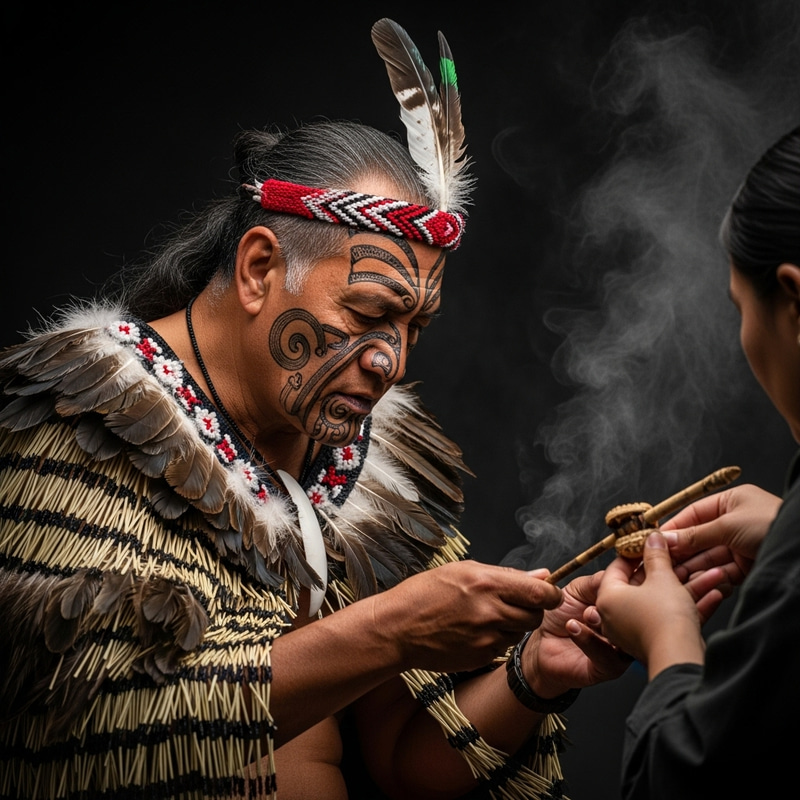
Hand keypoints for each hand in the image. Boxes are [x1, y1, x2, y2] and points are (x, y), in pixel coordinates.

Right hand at [370, 560, 562, 673]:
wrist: (398, 628)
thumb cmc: (425, 594)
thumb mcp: (463, 570)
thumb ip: (506, 575)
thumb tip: (542, 576)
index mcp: (487, 583)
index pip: (541, 593)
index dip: (551, 594)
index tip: (548, 593)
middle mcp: (490, 612)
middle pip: (536, 615)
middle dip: (532, 609)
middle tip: (515, 602)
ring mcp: (487, 638)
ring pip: (520, 632)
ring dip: (514, 624)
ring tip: (488, 614)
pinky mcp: (481, 656)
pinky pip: (503, 647)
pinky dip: (497, 638)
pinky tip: (475, 629)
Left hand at [521, 571, 631, 696]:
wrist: (541, 645)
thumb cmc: (560, 615)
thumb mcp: (577, 590)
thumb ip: (597, 582)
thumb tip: (618, 570)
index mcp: (622, 605)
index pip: (638, 588)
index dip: (636, 576)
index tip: (633, 563)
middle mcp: (626, 627)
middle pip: (639, 612)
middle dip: (625, 601)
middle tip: (608, 595)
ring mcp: (621, 649)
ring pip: (626, 636)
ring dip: (605, 623)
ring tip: (588, 613)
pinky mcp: (609, 667)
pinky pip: (607, 656)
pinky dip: (589, 639)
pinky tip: (573, 627)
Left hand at [596, 531, 708, 676]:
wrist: (679, 658)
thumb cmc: (664, 617)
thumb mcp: (662, 578)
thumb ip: (656, 556)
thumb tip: (652, 537)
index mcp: (608, 596)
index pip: (619, 568)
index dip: (637, 553)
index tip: (651, 543)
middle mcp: (616, 615)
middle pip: (644, 585)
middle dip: (672, 571)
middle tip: (686, 557)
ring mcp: (634, 631)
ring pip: (663, 602)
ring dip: (690, 588)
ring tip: (714, 574)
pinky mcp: (654, 644)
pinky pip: (672, 619)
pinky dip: (691, 607)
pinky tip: (716, 595)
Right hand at [661, 484, 780, 584]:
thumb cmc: (772, 525)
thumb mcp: (728, 525)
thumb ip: (694, 535)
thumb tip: (664, 539)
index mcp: (730, 502)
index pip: (693, 514)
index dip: (673, 528)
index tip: (653, 540)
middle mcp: (735, 522)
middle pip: (699, 538)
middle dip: (681, 552)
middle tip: (660, 564)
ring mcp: (742, 545)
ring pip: (710, 557)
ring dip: (693, 567)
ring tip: (675, 578)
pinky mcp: (749, 566)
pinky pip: (724, 572)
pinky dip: (711, 577)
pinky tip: (698, 583)